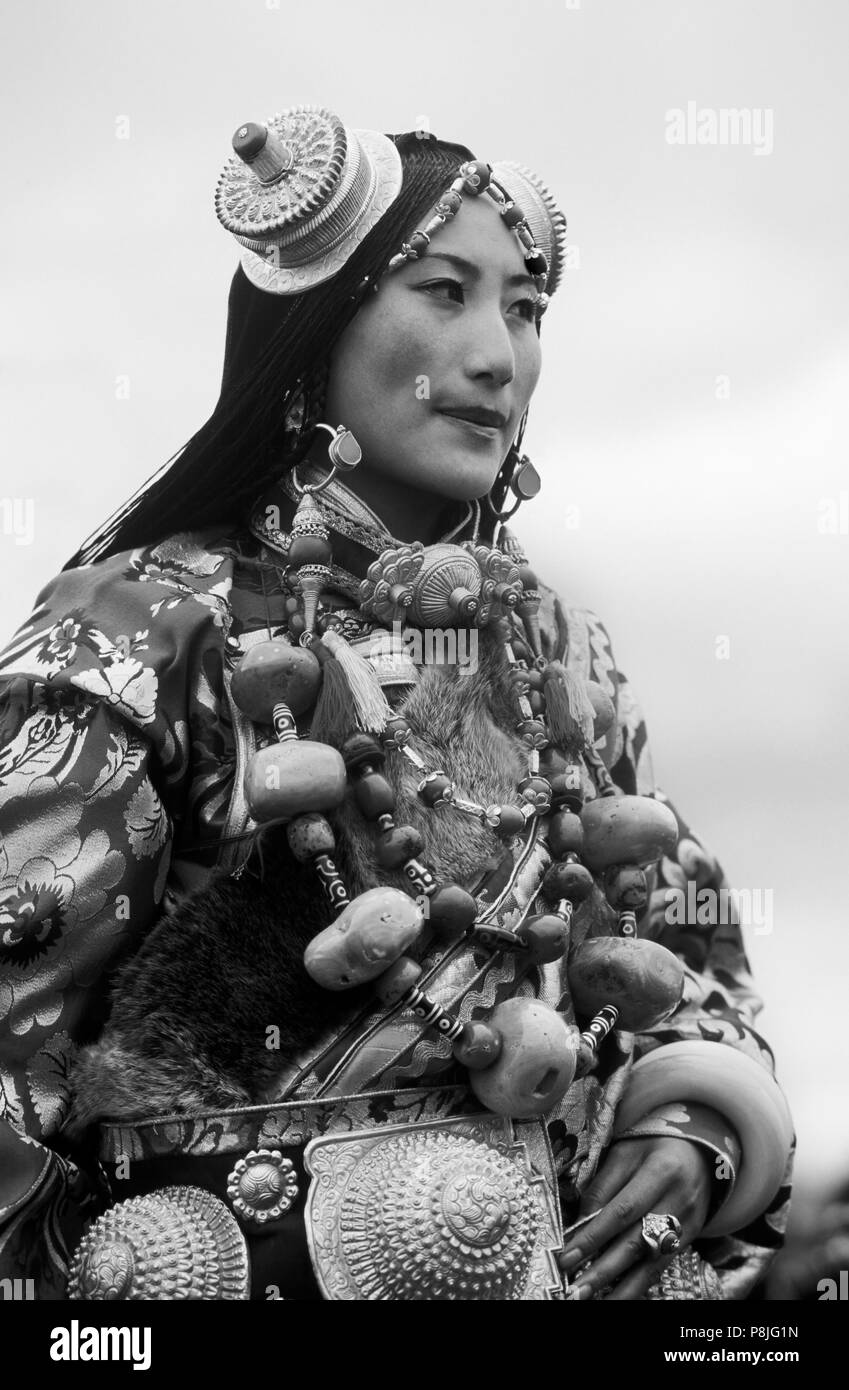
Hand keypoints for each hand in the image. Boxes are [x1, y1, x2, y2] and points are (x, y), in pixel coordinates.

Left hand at [557, 1136, 712, 1299]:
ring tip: (593, 1300)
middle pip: (636, 1242)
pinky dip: (639, 1285)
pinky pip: (661, 1266)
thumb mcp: (625, 1153)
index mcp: (660, 1171)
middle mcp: (678, 1201)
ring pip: (651, 1262)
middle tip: (575, 1290)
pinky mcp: (690, 1239)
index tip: (567, 1256)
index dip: (593, 1236)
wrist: (703, 1152)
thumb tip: (578, 1225)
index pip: (621, 1210)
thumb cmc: (653, 1148)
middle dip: (603, 1270)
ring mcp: (688, 1223)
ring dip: (620, 1287)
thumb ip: (602, 1187)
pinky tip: (618, 1296)